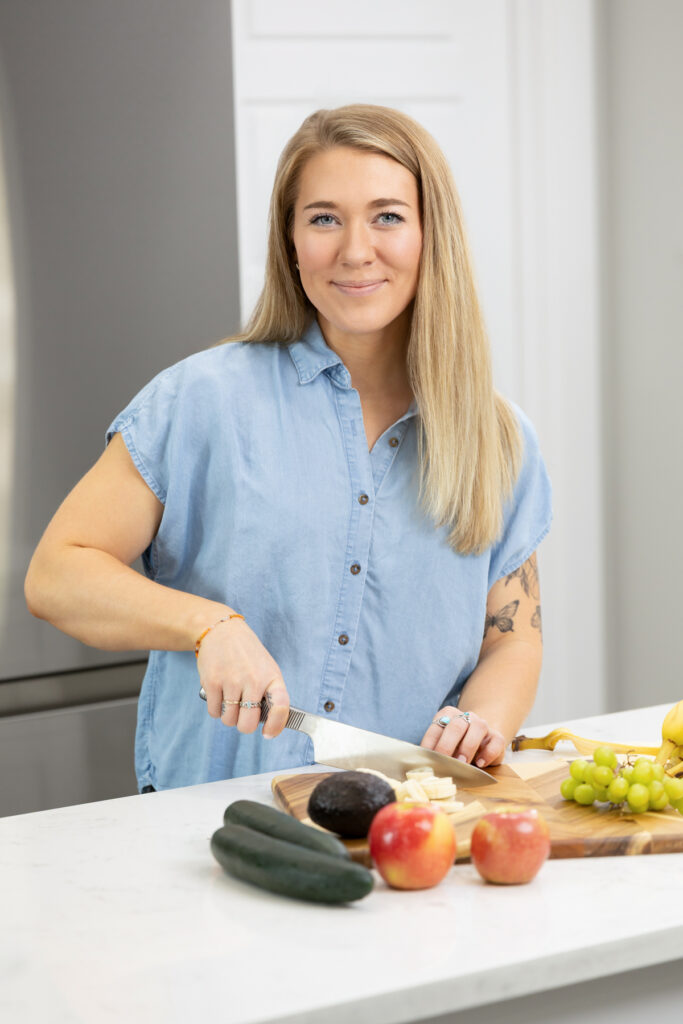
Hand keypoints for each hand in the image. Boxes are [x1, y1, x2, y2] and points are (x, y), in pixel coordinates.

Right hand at [197, 616, 289, 737]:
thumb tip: (268, 724)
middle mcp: (253, 679)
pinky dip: (216, 709)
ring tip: (230, 698)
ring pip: (229, 720)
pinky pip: (214, 712)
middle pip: (248, 724)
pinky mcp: (212, 681)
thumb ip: (269, 694)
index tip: (268, 734)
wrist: (222, 631)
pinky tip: (220, 694)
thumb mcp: (267, 668)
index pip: (280, 706)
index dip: (276, 725)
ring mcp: (232, 681)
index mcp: (272, 677)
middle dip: (244, 725)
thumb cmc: (247, 655)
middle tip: (243, 715)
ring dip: (228, 716)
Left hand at [420, 706, 505, 767]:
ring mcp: (483, 725)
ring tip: (462, 763)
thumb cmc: (457, 746)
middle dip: (447, 745)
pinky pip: (496, 741)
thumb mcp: (445, 746)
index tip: (427, 760)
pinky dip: (488, 753)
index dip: (430, 743)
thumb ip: (436, 751)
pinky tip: (480, 763)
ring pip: (478, 727)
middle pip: (456, 725)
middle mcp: (466, 716)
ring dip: (468, 747)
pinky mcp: (497, 737)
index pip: (437, 726)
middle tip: (443, 762)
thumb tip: (424, 766)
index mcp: (448, 715)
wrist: (482, 742)